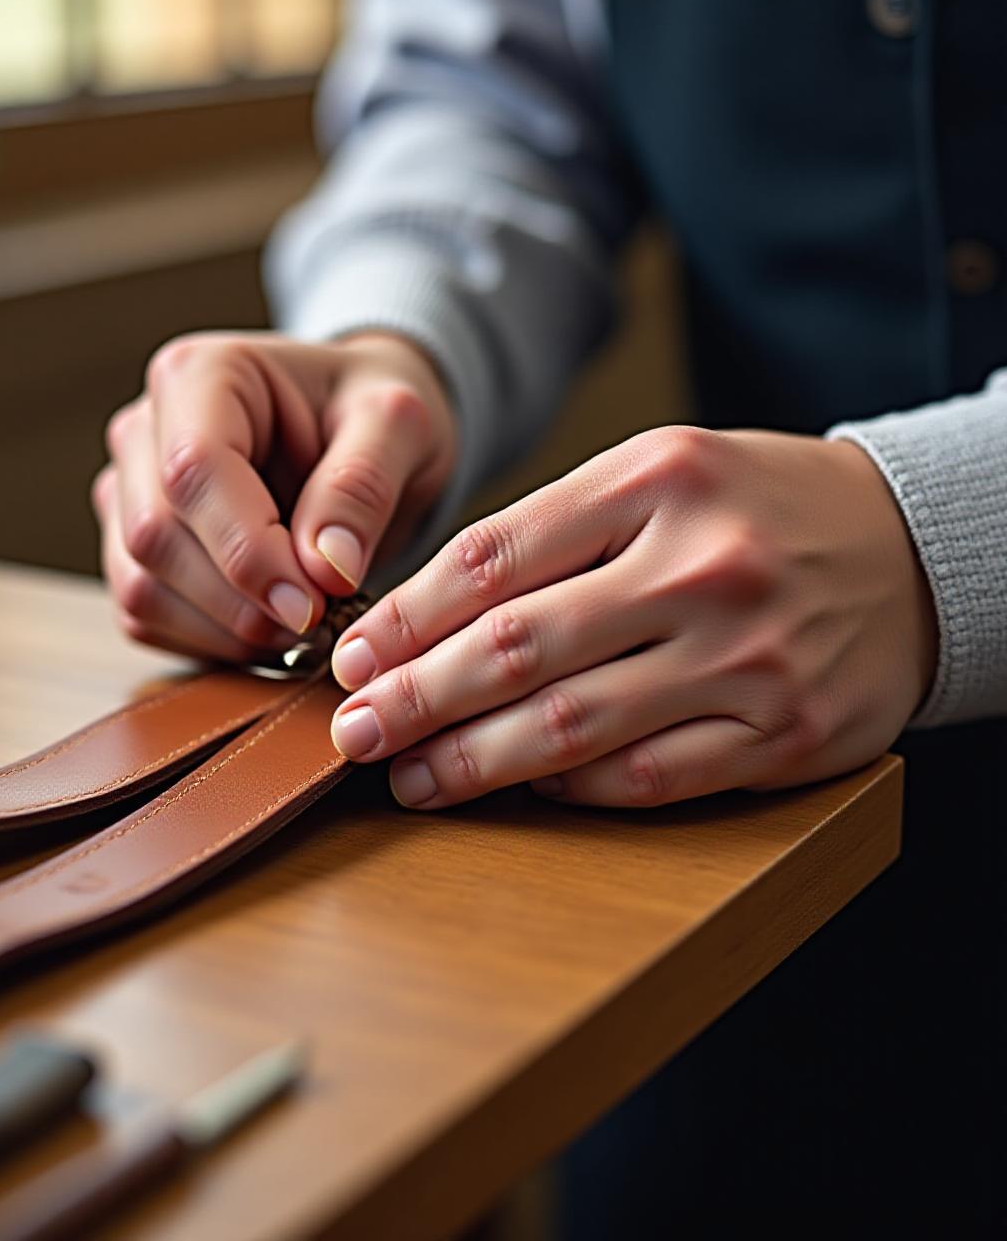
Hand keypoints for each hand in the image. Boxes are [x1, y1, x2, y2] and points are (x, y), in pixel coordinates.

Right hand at [93, 331, 455, 661]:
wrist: (361, 434)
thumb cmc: (373, 415)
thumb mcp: (399, 426)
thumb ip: (362, 485)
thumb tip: (325, 569)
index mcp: (200, 375)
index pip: (194, 470)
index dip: (248, 550)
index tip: (313, 604)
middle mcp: (145, 430)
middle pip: (155, 535)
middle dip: (241, 599)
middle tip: (320, 623)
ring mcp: (128, 494)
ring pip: (140, 585)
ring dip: (225, 629)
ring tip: (303, 627)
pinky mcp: (132, 550)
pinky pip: (145, 617)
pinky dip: (210, 643)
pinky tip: (271, 632)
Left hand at [328, 426, 937, 807]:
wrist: (911, 549)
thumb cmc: (757, 508)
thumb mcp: (662, 473)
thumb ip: (554, 532)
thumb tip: (427, 613)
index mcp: (655, 480)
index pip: (492, 557)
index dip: (405, 618)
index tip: (353, 656)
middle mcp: (700, 565)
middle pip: (517, 645)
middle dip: (415, 697)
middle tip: (353, 730)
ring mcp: (744, 656)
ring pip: (572, 723)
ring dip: (472, 760)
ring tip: (409, 776)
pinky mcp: (780, 733)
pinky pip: (648, 776)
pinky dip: (570, 789)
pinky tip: (517, 790)